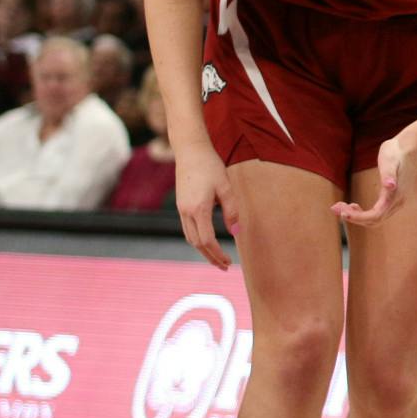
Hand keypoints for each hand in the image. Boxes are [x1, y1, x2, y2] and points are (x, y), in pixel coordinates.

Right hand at [173, 148, 241, 269]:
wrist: (190, 151)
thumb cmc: (211, 166)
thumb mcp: (226, 187)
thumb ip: (231, 210)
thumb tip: (235, 232)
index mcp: (198, 209)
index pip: (207, 240)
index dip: (218, 254)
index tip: (229, 262)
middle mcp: (186, 212)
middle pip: (196, 244)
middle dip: (210, 257)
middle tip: (224, 267)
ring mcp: (181, 209)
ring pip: (190, 237)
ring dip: (203, 250)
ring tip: (217, 258)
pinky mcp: (180, 205)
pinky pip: (187, 229)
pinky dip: (197, 239)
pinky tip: (207, 242)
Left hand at [332, 133, 416, 226]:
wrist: (413, 149)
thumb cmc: (398, 152)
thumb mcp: (390, 159)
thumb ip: (389, 173)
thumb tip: (390, 186)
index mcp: (395, 195)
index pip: (376, 215)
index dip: (358, 218)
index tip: (342, 213)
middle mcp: (397, 202)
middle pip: (374, 220)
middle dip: (354, 218)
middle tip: (335, 208)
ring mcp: (396, 202)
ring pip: (375, 218)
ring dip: (357, 216)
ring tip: (340, 207)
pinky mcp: (393, 199)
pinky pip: (378, 213)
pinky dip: (363, 213)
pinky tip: (353, 205)